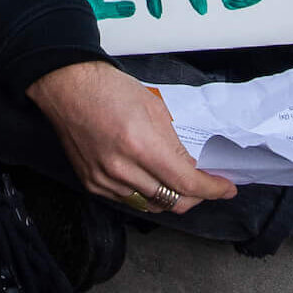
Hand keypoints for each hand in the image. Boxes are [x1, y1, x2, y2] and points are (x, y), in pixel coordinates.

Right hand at [26, 60, 235, 213]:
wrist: (68, 88)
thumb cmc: (108, 89)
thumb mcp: (154, 108)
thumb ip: (174, 142)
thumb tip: (192, 165)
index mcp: (141, 144)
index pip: (186, 183)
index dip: (211, 189)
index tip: (225, 188)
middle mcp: (122, 168)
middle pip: (172, 201)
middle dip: (195, 196)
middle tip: (205, 185)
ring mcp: (104, 179)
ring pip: (151, 205)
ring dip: (170, 197)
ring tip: (177, 181)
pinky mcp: (92, 183)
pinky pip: (128, 200)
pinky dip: (145, 194)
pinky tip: (150, 179)